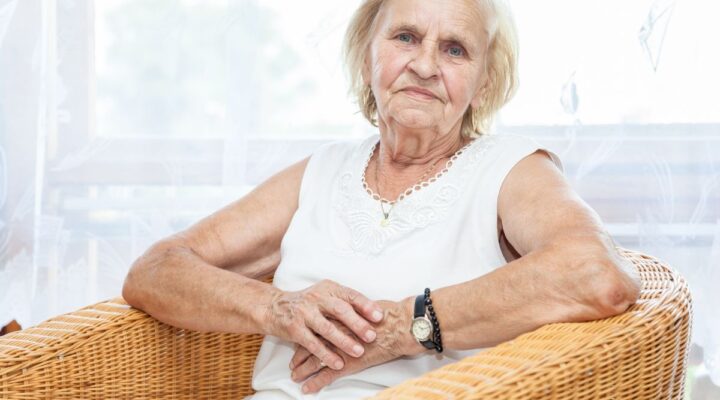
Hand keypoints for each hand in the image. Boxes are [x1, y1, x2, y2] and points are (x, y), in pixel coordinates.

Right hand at [264, 279, 384, 370]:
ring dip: (344, 341)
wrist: (274, 307)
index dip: (365, 305)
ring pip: (327, 329)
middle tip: (372, 335)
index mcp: (328, 288)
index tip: (379, 316)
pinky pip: (313, 344)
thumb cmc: (308, 303)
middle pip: (340, 310)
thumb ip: (345, 302)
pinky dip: (326, 355)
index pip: (350, 295)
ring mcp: (304, 313)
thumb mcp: (326, 295)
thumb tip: (376, 312)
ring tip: (358, 351)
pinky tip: (337, 363)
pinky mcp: (294, 329)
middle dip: (357, 324)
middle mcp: (316, 298)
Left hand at [289, 298, 421, 393]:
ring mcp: (340, 348)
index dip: (306, 336)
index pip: (316, 327)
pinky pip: (327, 375)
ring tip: (296, 376)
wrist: (401, 327)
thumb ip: (354, 310)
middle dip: (300, 355)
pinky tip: (307, 388)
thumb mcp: (367, 307)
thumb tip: (350, 311)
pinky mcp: (349, 363)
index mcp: (338, 317)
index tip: (298, 342)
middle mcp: (335, 332)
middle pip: (311, 344)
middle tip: (292, 363)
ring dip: (304, 370)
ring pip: (315, 360)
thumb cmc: (389, 316)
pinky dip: (316, 382)